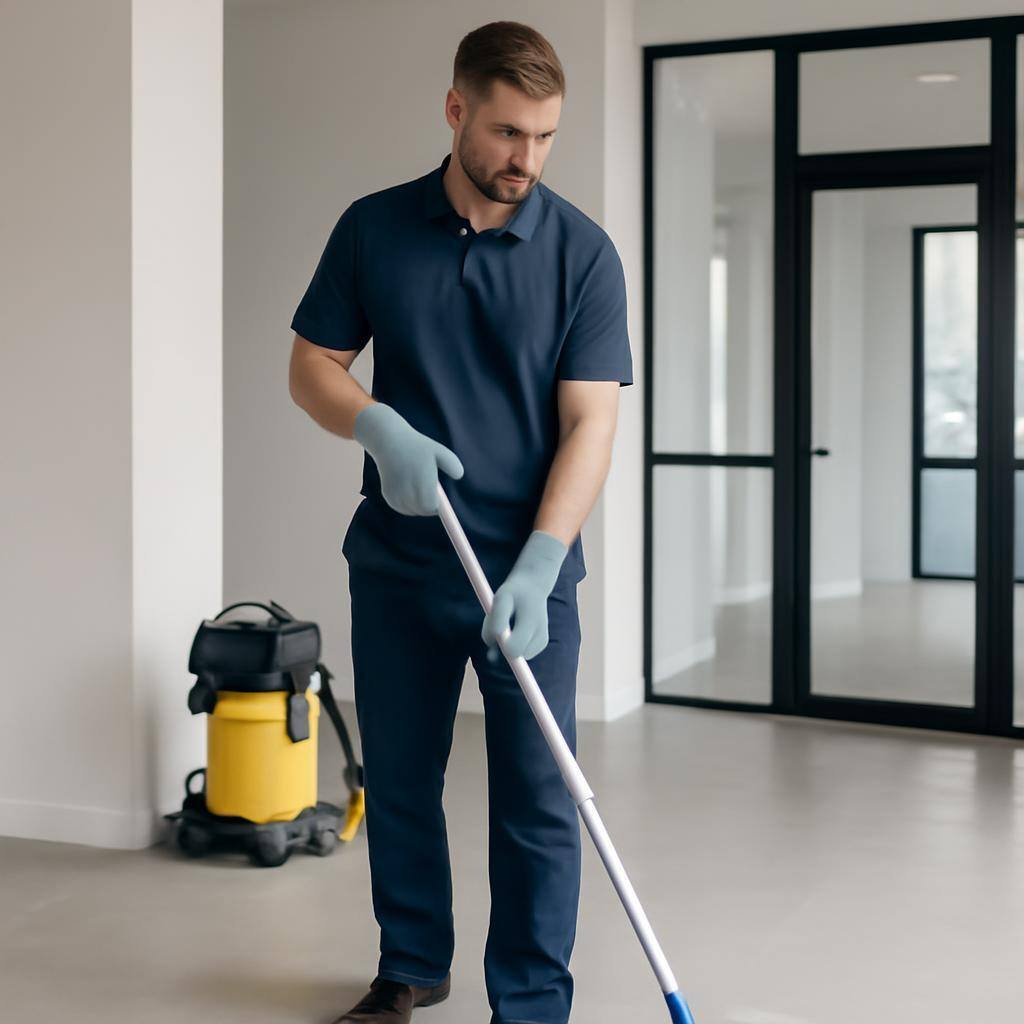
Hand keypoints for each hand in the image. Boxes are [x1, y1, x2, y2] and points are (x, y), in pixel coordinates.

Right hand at [353, 402, 462, 514]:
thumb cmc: (418, 446)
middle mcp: (407, 490)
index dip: (437, 506)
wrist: (389, 441)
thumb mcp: (440, 451)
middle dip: (429, 507)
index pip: (431, 507)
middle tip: (432, 496)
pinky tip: (409, 493)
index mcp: (422, 482)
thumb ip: (453, 465)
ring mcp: (395, 494)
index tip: (440, 502)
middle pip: (422, 510)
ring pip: (411, 511)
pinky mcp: (387, 495)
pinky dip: (406, 505)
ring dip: (417, 506)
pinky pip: (401, 508)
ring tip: (420, 491)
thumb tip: (459, 477)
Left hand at [481, 530, 567, 662]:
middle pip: (514, 654)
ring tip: (508, 624)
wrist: (534, 586)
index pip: (513, 650)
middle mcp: (541, 633)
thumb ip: (495, 621)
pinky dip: (515, 643)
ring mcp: (543, 640)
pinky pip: (521, 652)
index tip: (495, 635)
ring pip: (517, 654)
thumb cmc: (513, 592)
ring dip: (507, 643)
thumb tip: (492, 644)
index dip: (500, 646)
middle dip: (501, 645)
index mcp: (531, 621)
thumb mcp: (500, 599)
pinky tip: (517, 629)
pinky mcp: (542, 643)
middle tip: (498, 626)